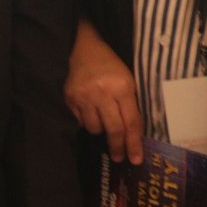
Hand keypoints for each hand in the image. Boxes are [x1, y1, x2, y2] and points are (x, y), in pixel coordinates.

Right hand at [66, 19, 143, 162]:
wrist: (83, 48)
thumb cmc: (111, 65)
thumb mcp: (129, 80)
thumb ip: (131, 104)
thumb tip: (134, 134)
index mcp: (122, 87)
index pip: (131, 122)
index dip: (134, 143)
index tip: (136, 159)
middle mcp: (102, 93)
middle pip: (113, 129)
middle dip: (118, 147)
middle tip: (121, 158)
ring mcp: (84, 97)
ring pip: (95, 128)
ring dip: (102, 131)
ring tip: (105, 122)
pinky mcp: (70, 99)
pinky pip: (81, 121)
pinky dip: (88, 122)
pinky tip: (92, 113)